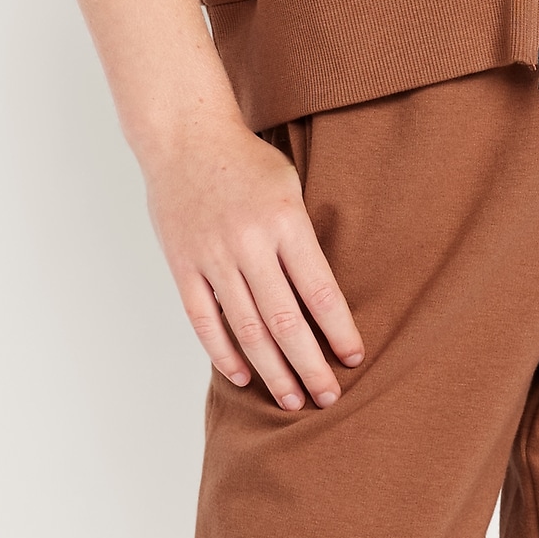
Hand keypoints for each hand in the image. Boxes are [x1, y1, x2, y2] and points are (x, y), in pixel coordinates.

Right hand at [142, 122, 363, 409]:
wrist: (186, 136)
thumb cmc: (248, 160)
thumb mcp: (290, 186)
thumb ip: (303, 239)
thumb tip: (322, 299)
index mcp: (285, 221)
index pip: (320, 291)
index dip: (340, 331)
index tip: (355, 358)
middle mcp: (250, 243)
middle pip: (286, 321)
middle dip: (310, 366)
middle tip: (329, 397)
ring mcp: (213, 258)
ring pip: (247, 330)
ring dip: (272, 371)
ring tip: (292, 401)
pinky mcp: (183, 266)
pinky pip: (205, 321)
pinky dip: (224, 353)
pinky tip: (244, 376)